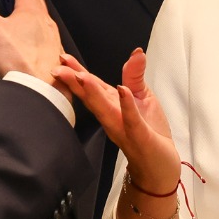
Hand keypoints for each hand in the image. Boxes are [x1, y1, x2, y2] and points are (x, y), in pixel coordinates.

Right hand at [0, 0, 61, 81]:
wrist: (41, 93)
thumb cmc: (18, 63)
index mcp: (30, 11)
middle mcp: (45, 23)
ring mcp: (51, 40)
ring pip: (43, 16)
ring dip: (36, 5)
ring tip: (30, 3)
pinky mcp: (52, 56)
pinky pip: (46, 35)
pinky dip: (39, 28)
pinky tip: (36, 37)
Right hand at [51, 48, 178, 189]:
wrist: (159, 166)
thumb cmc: (150, 132)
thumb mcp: (143, 97)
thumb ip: (134, 75)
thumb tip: (136, 52)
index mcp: (112, 105)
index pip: (92, 86)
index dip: (77, 72)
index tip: (62, 58)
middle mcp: (112, 117)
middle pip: (91, 97)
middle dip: (75, 83)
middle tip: (58, 68)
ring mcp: (124, 127)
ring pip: (105, 109)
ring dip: (94, 94)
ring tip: (83, 77)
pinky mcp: (140, 136)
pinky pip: (132, 120)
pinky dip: (127, 106)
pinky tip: (122, 92)